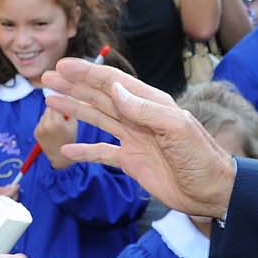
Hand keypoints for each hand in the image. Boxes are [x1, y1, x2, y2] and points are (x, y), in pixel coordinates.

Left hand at [34, 106, 78, 170]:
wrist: (60, 158)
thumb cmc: (70, 139)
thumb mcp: (74, 123)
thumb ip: (70, 109)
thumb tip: (65, 95)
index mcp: (57, 122)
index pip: (56, 102)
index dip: (62, 100)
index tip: (66, 101)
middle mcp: (45, 124)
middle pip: (50, 106)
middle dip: (57, 108)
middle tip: (64, 116)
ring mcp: (39, 128)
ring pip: (45, 113)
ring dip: (51, 115)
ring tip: (58, 125)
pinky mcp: (36, 131)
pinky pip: (42, 120)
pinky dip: (47, 122)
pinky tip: (53, 130)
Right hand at [41, 59, 235, 216]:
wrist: (211, 191)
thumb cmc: (201, 157)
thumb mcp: (177, 129)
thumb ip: (145, 110)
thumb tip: (115, 90)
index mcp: (151, 103)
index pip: (113, 82)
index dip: (88, 73)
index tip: (64, 65)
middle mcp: (139, 117)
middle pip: (100, 97)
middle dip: (73, 86)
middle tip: (46, 78)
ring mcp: (134, 139)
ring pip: (97, 119)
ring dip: (74, 109)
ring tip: (49, 100)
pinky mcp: (132, 161)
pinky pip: (102, 154)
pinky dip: (84, 151)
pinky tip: (66, 150)